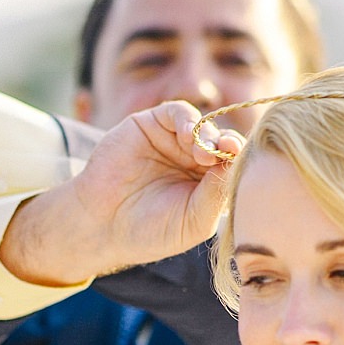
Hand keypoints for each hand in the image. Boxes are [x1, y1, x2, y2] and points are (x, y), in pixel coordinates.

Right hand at [0, 101, 243, 285]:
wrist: (101, 225)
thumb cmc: (149, 232)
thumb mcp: (193, 221)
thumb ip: (217, 195)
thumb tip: (238, 164)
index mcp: (208, 183)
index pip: (234, 164)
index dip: (242, 161)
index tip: (242, 163)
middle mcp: (193, 160)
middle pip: (223, 141)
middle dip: (228, 146)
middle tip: (226, 152)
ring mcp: (172, 141)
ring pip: (204, 126)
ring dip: (208, 136)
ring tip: (203, 154)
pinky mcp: (151, 124)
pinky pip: (178, 112)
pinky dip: (188, 120)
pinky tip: (189, 136)